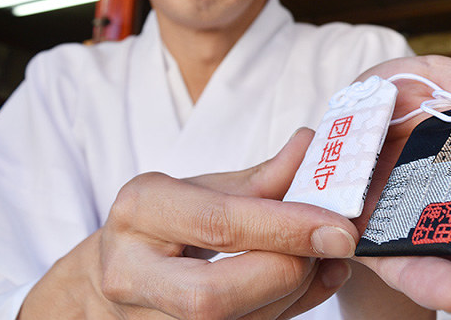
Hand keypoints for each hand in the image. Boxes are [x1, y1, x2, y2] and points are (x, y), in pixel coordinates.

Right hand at [20, 130, 356, 319]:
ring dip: (295, 294)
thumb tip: (311, 148)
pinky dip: (286, 311)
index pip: (217, 223)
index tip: (338, 227)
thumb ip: (259, 178)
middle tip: (331, 247)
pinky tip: (308, 284)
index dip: (285, 227)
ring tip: (323, 260)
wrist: (112, 274)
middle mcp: (130, 271)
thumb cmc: (163, 224)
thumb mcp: (200, 188)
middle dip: (287, 274)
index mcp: (140, 210)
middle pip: (214, 296)